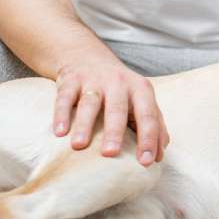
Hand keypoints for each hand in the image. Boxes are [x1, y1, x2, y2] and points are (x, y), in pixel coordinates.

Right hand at [52, 60, 169, 165]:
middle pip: (118, 109)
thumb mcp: (141, 99)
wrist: (88, 56)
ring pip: (90, 104)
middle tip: (111, 154)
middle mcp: (119, 83)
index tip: (146, 162)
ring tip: (79, 146)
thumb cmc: (120, 89)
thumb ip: (154, 124)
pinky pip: (65, 97)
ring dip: (85, 125)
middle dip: (115, 132)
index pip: (148, 115)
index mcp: (141, 89)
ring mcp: (94, 81)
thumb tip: (159, 155)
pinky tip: (59, 132)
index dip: (149, 138)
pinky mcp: (71, 80)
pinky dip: (61, 114)